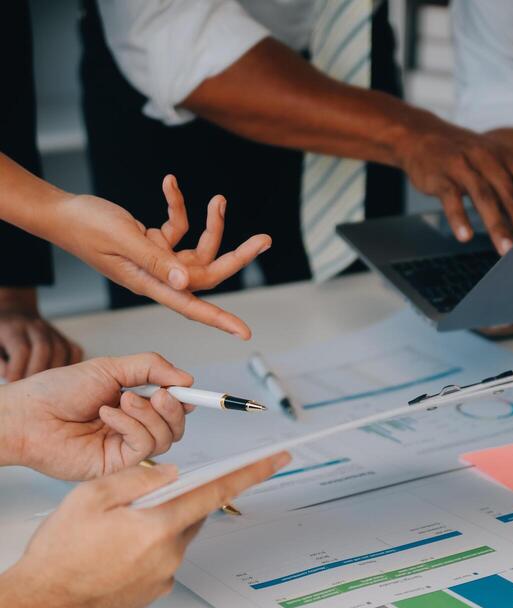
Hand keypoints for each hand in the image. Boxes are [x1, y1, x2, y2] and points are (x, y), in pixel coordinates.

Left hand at [0, 287, 82, 380]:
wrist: (16, 317)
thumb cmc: (1, 338)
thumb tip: (7, 374)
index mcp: (14, 328)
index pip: (22, 349)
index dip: (17, 370)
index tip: (12, 383)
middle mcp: (36, 327)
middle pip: (44, 348)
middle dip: (37, 372)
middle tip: (30, 389)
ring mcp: (53, 332)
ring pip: (62, 351)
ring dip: (55, 374)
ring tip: (45, 387)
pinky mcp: (65, 338)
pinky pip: (75, 352)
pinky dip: (71, 367)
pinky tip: (61, 379)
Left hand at [0, 352, 195, 479]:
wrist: (28, 416)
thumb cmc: (56, 393)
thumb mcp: (108, 368)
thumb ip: (150, 367)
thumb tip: (184, 377)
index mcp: (132, 402)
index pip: (172, 405)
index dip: (186, 399)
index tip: (191, 390)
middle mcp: (132, 426)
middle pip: (176, 426)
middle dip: (173, 408)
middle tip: (159, 394)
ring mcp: (125, 447)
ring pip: (165, 438)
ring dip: (148, 415)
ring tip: (122, 400)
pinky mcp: (118, 464)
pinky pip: (144, 447)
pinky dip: (131, 426)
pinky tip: (109, 415)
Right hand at [0, 452, 289, 607]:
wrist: (41, 607)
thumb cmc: (59, 555)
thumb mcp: (92, 497)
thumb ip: (139, 478)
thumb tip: (171, 473)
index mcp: (159, 526)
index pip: (217, 491)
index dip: (251, 473)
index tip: (275, 460)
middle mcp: (169, 556)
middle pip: (192, 514)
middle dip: (174, 499)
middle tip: (136, 500)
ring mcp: (164, 578)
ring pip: (176, 536)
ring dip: (157, 524)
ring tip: (113, 530)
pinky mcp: (155, 594)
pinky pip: (163, 559)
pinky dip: (147, 547)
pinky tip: (113, 551)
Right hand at [51, 176, 270, 338]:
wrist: (62, 213)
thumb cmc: (86, 226)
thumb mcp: (125, 238)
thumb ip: (157, 260)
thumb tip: (187, 283)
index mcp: (151, 283)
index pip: (193, 305)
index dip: (220, 320)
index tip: (244, 332)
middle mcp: (157, 276)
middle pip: (207, 272)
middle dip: (237, 255)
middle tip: (265, 239)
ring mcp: (156, 261)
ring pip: (197, 250)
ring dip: (211, 225)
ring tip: (218, 200)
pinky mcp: (152, 245)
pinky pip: (177, 230)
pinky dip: (178, 207)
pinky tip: (169, 184)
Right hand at [396, 112, 512, 253]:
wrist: (422, 136)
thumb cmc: (467, 156)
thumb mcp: (502, 163)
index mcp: (508, 158)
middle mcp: (489, 159)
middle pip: (511, 193)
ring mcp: (464, 166)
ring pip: (484, 197)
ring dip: (496, 225)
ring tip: (505, 251)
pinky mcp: (441, 176)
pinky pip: (451, 198)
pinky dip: (459, 218)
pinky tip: (464, 237)